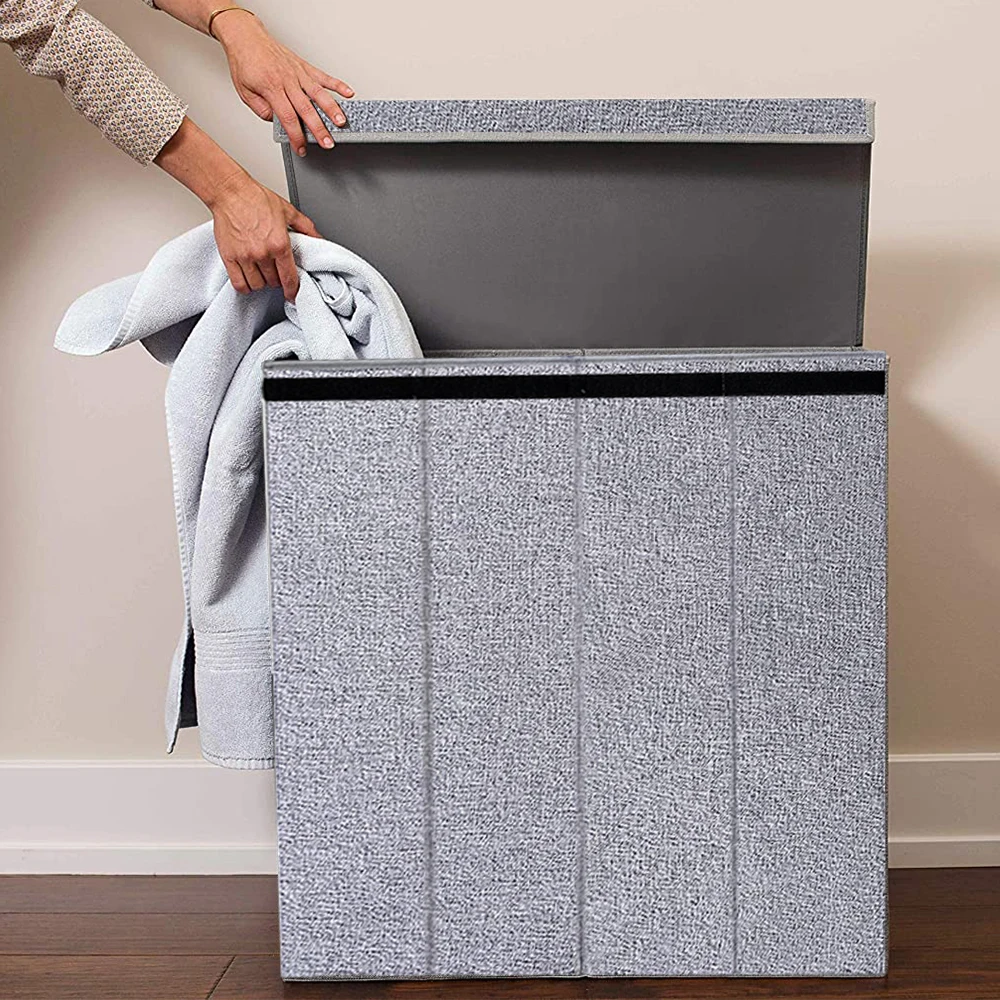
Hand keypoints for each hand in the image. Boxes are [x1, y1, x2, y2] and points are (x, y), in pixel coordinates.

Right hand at [208, 170, 320, 300]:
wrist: (230, 191)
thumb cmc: (256, 198)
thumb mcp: (287, 210)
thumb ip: (305, 227)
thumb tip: (319, 239)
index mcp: (279, 244)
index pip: (289, 278)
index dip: (293, 290)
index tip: (293, 295)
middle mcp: (262, 253)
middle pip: (273, 282)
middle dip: (276, 280)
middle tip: (275, 271)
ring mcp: (245, 257)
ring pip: (257, 285)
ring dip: (261, 282)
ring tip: (262, 272)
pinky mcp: (229, 257)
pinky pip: (239, 284)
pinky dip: (245, 286)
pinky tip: (248, 278)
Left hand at [211, 11, 353, 155]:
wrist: (246, 36)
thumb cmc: (245, 63)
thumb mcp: (245, 92)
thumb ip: (262, 110)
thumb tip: (278, 122)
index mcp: (271, 88)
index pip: (287, 118)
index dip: (296, 136)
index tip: (301, 148)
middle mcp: (287, 80)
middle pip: (306, 109)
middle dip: (319, 129)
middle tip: (327, 142)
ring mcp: (298, 72)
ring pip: (318, 93)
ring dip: (332, 109)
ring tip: (341, 122)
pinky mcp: (304, 66)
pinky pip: (323, 76)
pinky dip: (337, 84)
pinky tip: (348, 93)